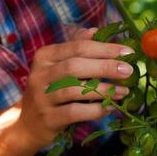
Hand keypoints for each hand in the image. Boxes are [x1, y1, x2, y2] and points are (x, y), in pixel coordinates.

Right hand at [16, 26, 134, 149]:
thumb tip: (95, 31)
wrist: (28, 125)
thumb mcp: (57, 66)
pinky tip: (109, 108)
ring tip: (123, 91)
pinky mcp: (48, 118)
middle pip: (75, 66)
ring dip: (103, 90)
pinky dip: (95, 110)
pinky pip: (75, 112)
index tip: (128, 52)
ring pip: (74, 89)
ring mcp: (42, 97)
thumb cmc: (50, 91)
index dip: (104, 48)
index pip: (77, 47)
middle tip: (128, 70)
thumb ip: (75, 48)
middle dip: (105, 67)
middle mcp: (40, 74)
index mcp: (45, 56)